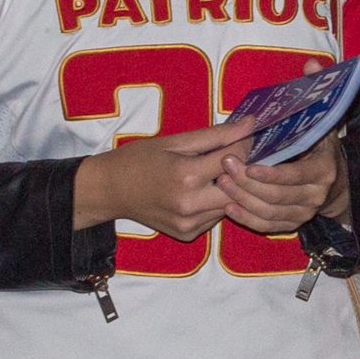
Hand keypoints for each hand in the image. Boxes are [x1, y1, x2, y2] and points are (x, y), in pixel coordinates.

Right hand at [72, 114, 257, 239]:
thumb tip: (251, 124)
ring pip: (231, 204)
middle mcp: (190, 204)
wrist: (109, 190)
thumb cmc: (139, 159)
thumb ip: (216, 135)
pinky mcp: (187, 234)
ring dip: (232, 188)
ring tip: (219, 173)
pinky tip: (204, 192)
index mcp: (186, 175)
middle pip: (239, 187)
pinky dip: (216, 204)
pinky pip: (215, 218)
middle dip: (244, 170)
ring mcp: (189, 223)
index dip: (245, 144)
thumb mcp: (175, 141)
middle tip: (240, 156)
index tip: (247, 135)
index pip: (234, 159)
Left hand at [217, 127, 349, 235]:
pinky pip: (266, 226)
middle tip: (226, 168)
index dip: (271, 174)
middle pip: (277, 195)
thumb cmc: (318, 150)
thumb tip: (295, 86)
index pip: (295, 175)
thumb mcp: (318, 130)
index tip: (247, 166)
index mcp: (323, 172)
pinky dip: (246, 218)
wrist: (335, 183)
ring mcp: (304, 213)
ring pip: (269, 212)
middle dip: (248, 183)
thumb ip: (306, 115)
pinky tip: (228, 206)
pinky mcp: (292, 225)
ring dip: (243, 199)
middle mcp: (316, 196)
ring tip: (222, 183)